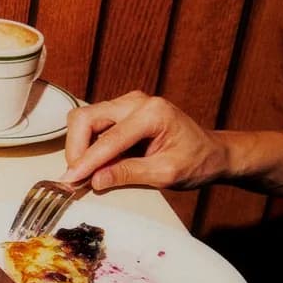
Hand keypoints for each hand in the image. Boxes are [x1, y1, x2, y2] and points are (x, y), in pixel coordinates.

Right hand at [60, 92, 228, 190]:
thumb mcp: (166, 174)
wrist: (213, 153)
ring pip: (85, 119)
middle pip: (86, 118)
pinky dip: (88, 144)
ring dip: (80, 146)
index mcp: (153, 113)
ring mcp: (128, 104)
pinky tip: (97, 163)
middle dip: (76, 149)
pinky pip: (93, 124)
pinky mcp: (121, 111)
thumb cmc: (197, 161)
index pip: (109, 138)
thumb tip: (95, 180)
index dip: (86, 161)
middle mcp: (136, 101)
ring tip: (88, 172)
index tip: (70, 180)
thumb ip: (129, 174)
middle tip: (77, 177)